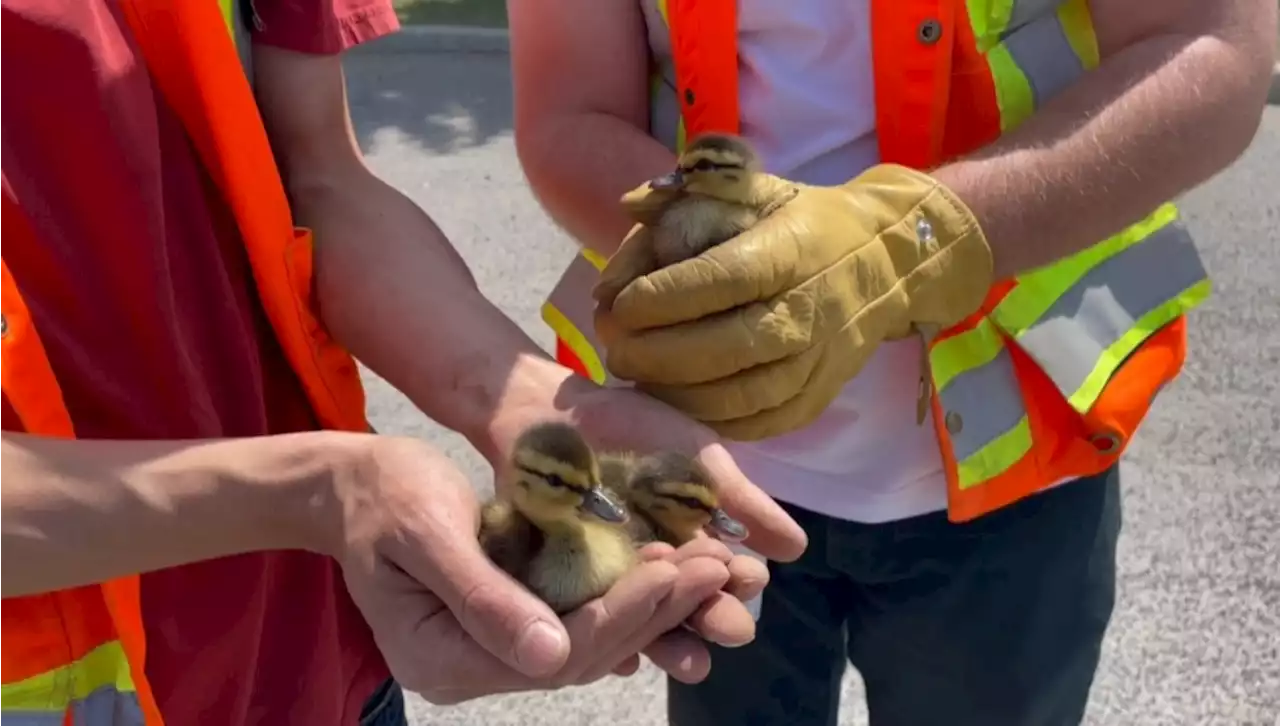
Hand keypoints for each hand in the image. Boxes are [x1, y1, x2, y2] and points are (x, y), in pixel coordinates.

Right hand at [323, 435, 741, 703]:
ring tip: (709, 567)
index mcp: (442, 658)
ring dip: (650, 607)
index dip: (619, 612)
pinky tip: (671, 571)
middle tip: (715, 567)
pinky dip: (623, 597)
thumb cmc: (382, 496)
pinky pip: (575, 621)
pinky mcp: (507, 625)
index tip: (675, 568)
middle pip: (579, 654)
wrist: (353, 486)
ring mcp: (488, 652)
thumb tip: (549, 657)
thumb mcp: (427, 532)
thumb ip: (483, 597)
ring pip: (586, 641)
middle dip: (651, 611)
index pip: (553, 651)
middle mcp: (469, 669)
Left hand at [481, 355, 799, 654]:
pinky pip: (583, 618)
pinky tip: (619, 652)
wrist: (552, 407)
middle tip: (729, 629)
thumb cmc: (634, 429)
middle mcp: (653, 573)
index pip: (721, 577)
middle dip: (709, 620)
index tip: (751, 583)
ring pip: (641, 622)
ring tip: (686, 657)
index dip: (737, 584)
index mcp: (690, 548)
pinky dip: (601, 635)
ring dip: (666, 641)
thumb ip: (740, 501)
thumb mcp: (697, 459)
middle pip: (685, 609)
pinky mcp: (561, 587)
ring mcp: (609, 582)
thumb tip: (796, 548)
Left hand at [593, 164, 995, 440]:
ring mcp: (816, 362)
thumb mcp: (753, 188)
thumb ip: (687, 196)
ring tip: (636, 376)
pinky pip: (757, 424)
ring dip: (673, 394)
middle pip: (722, 348)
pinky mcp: (817, 398)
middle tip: (612, 348)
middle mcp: (806, 311)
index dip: (660, 298)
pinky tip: (674, 403)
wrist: (890, 261)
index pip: (718, 282)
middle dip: (654, 354)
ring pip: (736, 397)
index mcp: (789, 252)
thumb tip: (628, 206)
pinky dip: (708, 422)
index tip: (615, 305)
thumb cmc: (802, 222)